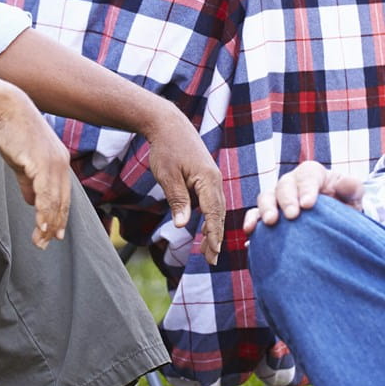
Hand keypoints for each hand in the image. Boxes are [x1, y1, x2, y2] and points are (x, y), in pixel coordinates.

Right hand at [0, 81, 71, 249]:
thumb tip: (33, 202)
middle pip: (62, 202)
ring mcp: (53, 163)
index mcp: (60, 162)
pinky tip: (40, 225)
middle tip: (44, 244)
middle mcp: (61, 164)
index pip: (63, 196)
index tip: (54, 234)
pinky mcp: (40, 163)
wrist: (6, 108)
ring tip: (40, 241)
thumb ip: (29, 181)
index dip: (59, 216)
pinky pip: (45, 193)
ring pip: (54, 202)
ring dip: (47, 224)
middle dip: (54, 225)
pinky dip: (44, 212)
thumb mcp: (23, 160)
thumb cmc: (12, 131)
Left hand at [146, 109, 224, 264]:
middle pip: (218, 214)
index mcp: (208, 180)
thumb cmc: (166, 149)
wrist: (169, 125)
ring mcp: (212, 178)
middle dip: (216, 237)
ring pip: (217, 208)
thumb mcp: (167, 175)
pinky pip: (212, 201)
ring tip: (210, 249)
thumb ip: (178, 200)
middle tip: (211, 260)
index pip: (213, 213)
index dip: (213, 234)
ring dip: (214, 228)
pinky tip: (207, 228)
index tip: (212, 253)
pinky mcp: (207, 177)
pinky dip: (211, 216)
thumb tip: (183, 225)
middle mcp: (215, 180)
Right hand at [243, 160, 364, 234]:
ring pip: (265, 198)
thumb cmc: (344, 202)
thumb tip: (345, 185)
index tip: (308, 205)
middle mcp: (290, 183)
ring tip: (270, 222)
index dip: (306, 189)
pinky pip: (255, 214)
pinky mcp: (268, 213)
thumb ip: (351, 188)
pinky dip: (251, 221)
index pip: (306, 177)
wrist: (334, 218)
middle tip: (292, 215)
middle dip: (286, 200)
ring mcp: (277, 197)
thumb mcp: (352, 194)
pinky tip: (250, 233)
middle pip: (283, 186)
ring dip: (265, 209)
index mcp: (310, 174)